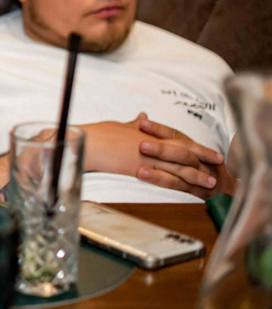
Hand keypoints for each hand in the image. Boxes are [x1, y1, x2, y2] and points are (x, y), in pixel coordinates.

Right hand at [80, 114, 223, 198]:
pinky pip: (166, 179)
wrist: (89, 143)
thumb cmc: (100, 134)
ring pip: (179, 167)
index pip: (177, 139)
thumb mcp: (120, 127)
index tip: (207, 150)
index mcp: (149, 134)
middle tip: (218, 164)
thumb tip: (144, 117)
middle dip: (203, 158)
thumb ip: (134, 125)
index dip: (194, 145)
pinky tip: (190, 192)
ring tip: (210, 183)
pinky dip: (180, 185)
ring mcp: (148, 158)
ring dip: (197, 175)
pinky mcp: (142, 170)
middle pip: (184, 152)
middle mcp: (153, 144)